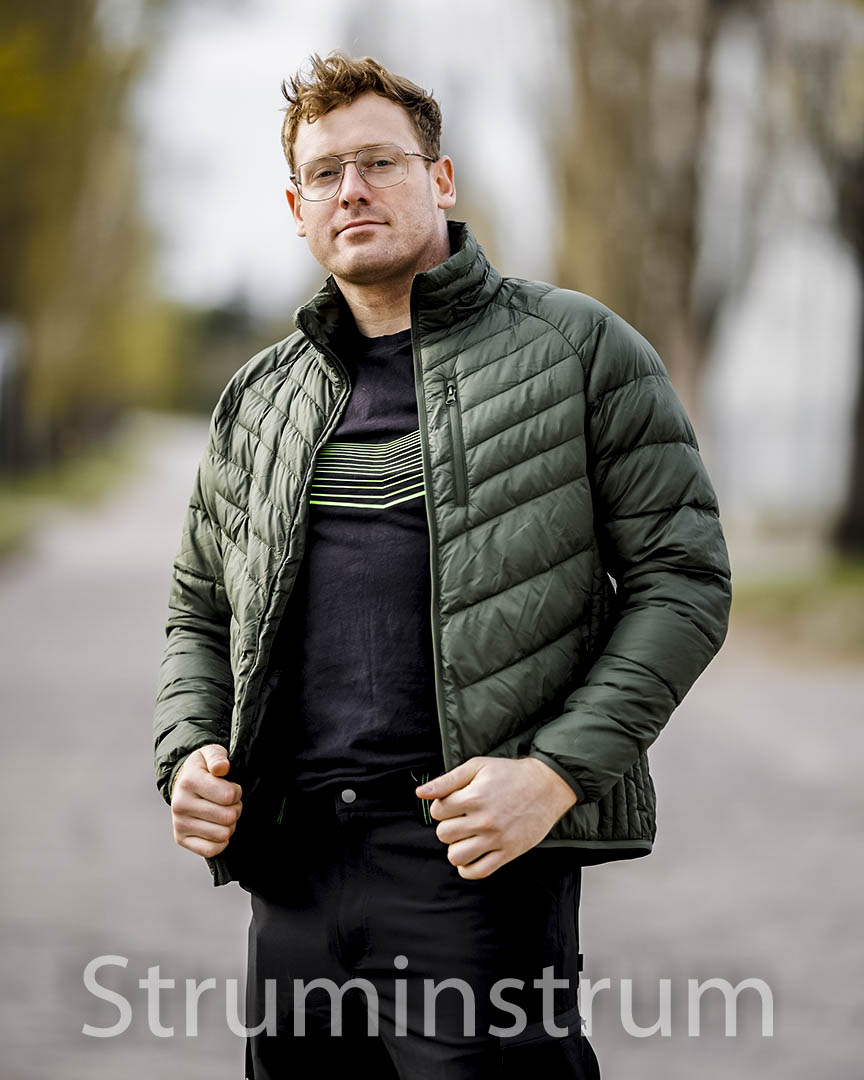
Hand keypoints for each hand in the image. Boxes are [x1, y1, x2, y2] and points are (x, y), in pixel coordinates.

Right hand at [170, 744, 242, 858]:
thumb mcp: (210, 753)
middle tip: (229, 803)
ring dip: (230, 825)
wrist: (183, 782)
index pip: (228, 796)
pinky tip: (218, 827)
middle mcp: (180, 804)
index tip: (231, 788)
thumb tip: (222, 768)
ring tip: (223, 813)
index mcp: (189, 781)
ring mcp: (179, 823)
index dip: (237, 792)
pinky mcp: (181, 838)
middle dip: (235, 809)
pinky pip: (211, 850)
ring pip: (223, 834)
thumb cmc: (203, 768)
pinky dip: (221, 841)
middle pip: (228, 817)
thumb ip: (218, 757)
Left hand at [415, 756, 577, 879]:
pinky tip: (470, 855)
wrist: (546, 786)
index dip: (441, 806)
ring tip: (465, 837)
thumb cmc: (510, 774)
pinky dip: (467, 868)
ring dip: (456, 847)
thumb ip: (446, 780)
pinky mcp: (508, 853)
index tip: (453, 803)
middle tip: (461, 818)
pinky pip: (478, 871)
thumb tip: (420, 793)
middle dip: (448, 825)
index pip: (436, 811)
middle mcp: (483, 821)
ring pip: (456, 857)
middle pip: (444, 834)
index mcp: (473, 797)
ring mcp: (496, 839)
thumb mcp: (477, 767)